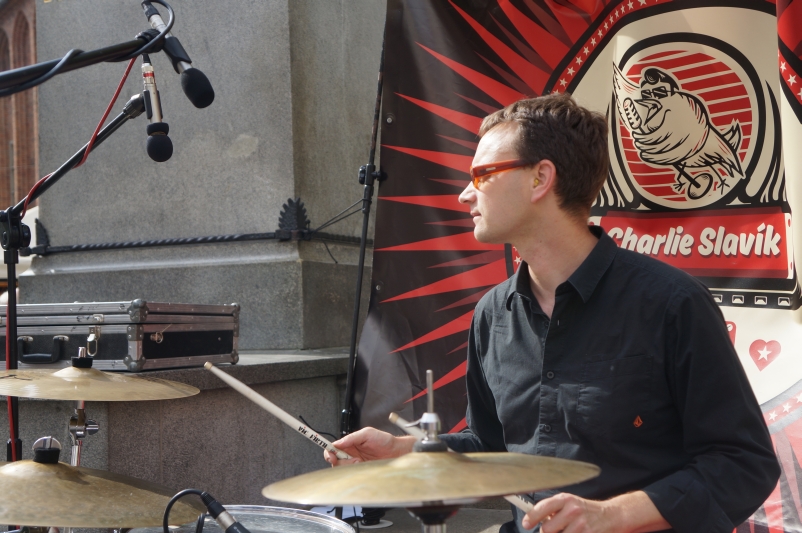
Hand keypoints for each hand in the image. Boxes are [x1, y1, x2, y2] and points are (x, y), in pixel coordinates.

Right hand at [323, 427, 415, 465]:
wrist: (397, 451)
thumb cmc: (384, 440)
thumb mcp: (367, 433)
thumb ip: (352, 437)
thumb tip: (338, 443)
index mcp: (350, 444)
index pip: (333, 448)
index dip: (329, 452)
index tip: (331, 455)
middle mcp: (351, 454)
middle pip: (335, 460)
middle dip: (339, 461)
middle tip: (351, 459)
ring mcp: (355, 464)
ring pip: (342, 469)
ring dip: (348, 466)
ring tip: (359, 461)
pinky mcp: (361, 471)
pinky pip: (352, 474)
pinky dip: (354, 472)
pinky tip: (362, 466)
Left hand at [521, 492, 668, 532]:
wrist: (610, 515)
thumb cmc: (585, 510)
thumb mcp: (568, 503)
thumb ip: (552, 509)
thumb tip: (533, 518)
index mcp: (565, 499)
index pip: (542, 507)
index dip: (531, 517)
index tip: (526, 523)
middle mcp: (572, 510)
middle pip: (547, 529)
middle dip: (547, 531)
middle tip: (554, 529)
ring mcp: (581, 525)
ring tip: (568, 530)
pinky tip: (575, 532)